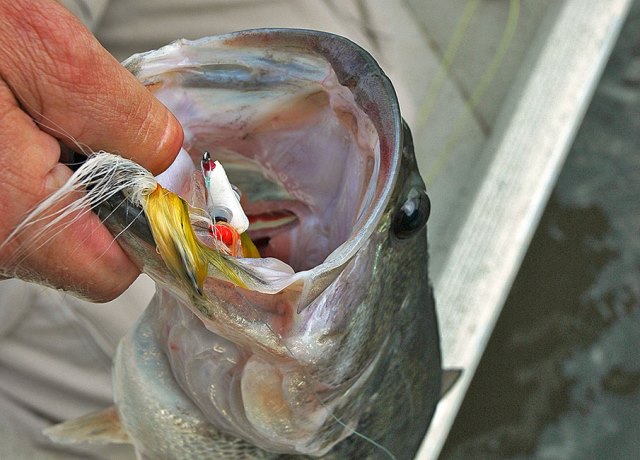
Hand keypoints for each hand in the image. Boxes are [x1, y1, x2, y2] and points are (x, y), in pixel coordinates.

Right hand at [0, 0, 182, 300]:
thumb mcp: (38, 48)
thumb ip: (120, 118)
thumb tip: (171, 163)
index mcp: (3, 215)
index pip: (112, 268)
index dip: (146, 220)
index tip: (151, 170)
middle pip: (82, 248)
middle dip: (104, 185)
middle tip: (74, 117)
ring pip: (48, 225)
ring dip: (64, 171)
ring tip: (27, 107)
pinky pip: (17, 207)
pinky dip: (28, 167)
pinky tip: (6, 120)